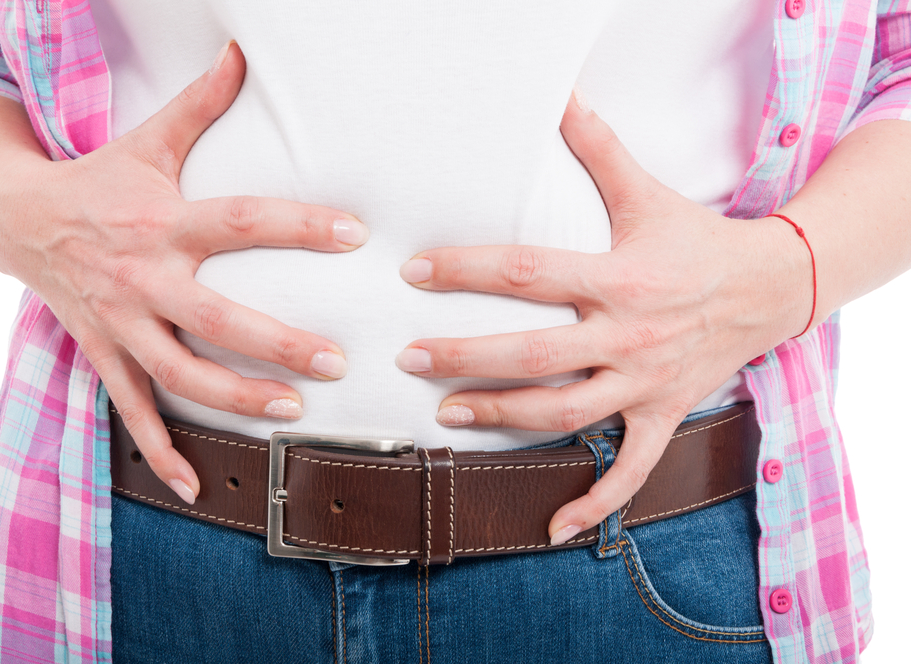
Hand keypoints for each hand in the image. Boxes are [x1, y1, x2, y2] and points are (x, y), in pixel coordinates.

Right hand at [0, 42, 365, 503]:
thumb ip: (201, 104)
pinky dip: (161, 451)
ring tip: (291, 412)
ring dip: (234, 398)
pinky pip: (133, 410)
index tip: (355, 234)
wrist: (18, 218)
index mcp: (163, 221)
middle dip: (276, 343)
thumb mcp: (148, 141)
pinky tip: (195, 488)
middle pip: (214, 318)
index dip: (298, 226)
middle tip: (335, 361)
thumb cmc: (100, 180)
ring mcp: (121, 322)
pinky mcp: (104, 353)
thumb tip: (242, 51)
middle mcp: (143, 276)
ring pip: (179, 373)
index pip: (240, 221)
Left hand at [396, 90, 811, 541]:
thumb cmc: (695, 240)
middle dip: (465, 359)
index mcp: (617, 277)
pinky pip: (631, 472)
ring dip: (503, 419)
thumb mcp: (646, 192)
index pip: (528, 272)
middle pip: (534, 354)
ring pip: (566, 412)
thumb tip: (560, 96)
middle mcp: (627, 335)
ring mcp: (644, 382)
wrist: (770, 287)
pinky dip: (595, 502)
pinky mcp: (661, 414)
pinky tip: (552, 528)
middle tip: (409, 360)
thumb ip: (597, 149)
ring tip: (446, 416)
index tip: (413, 273)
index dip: (466, 271)